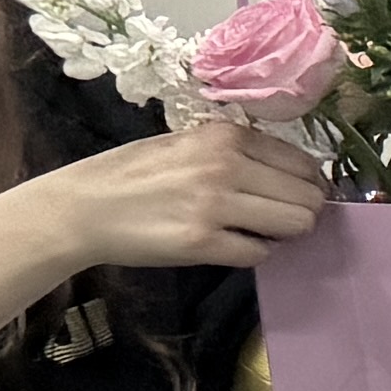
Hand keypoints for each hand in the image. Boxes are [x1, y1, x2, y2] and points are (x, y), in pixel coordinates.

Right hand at [0, 124, 328, 306]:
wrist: (81, 208)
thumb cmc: (135, 173)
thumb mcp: (188, 143)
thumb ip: (238, 152)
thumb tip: (296, 175)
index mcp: (226, 137)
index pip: (304, 164)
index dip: (306, 185)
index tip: (294, 196)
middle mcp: (226, 166)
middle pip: (308, 198)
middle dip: (300, 212)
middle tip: (275, 218)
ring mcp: (215, 205)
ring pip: (296, 225)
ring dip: (282, 234)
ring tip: (254, 230)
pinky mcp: (201, 243)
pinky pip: (259, 254)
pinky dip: (251, 253)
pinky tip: (227, 244)